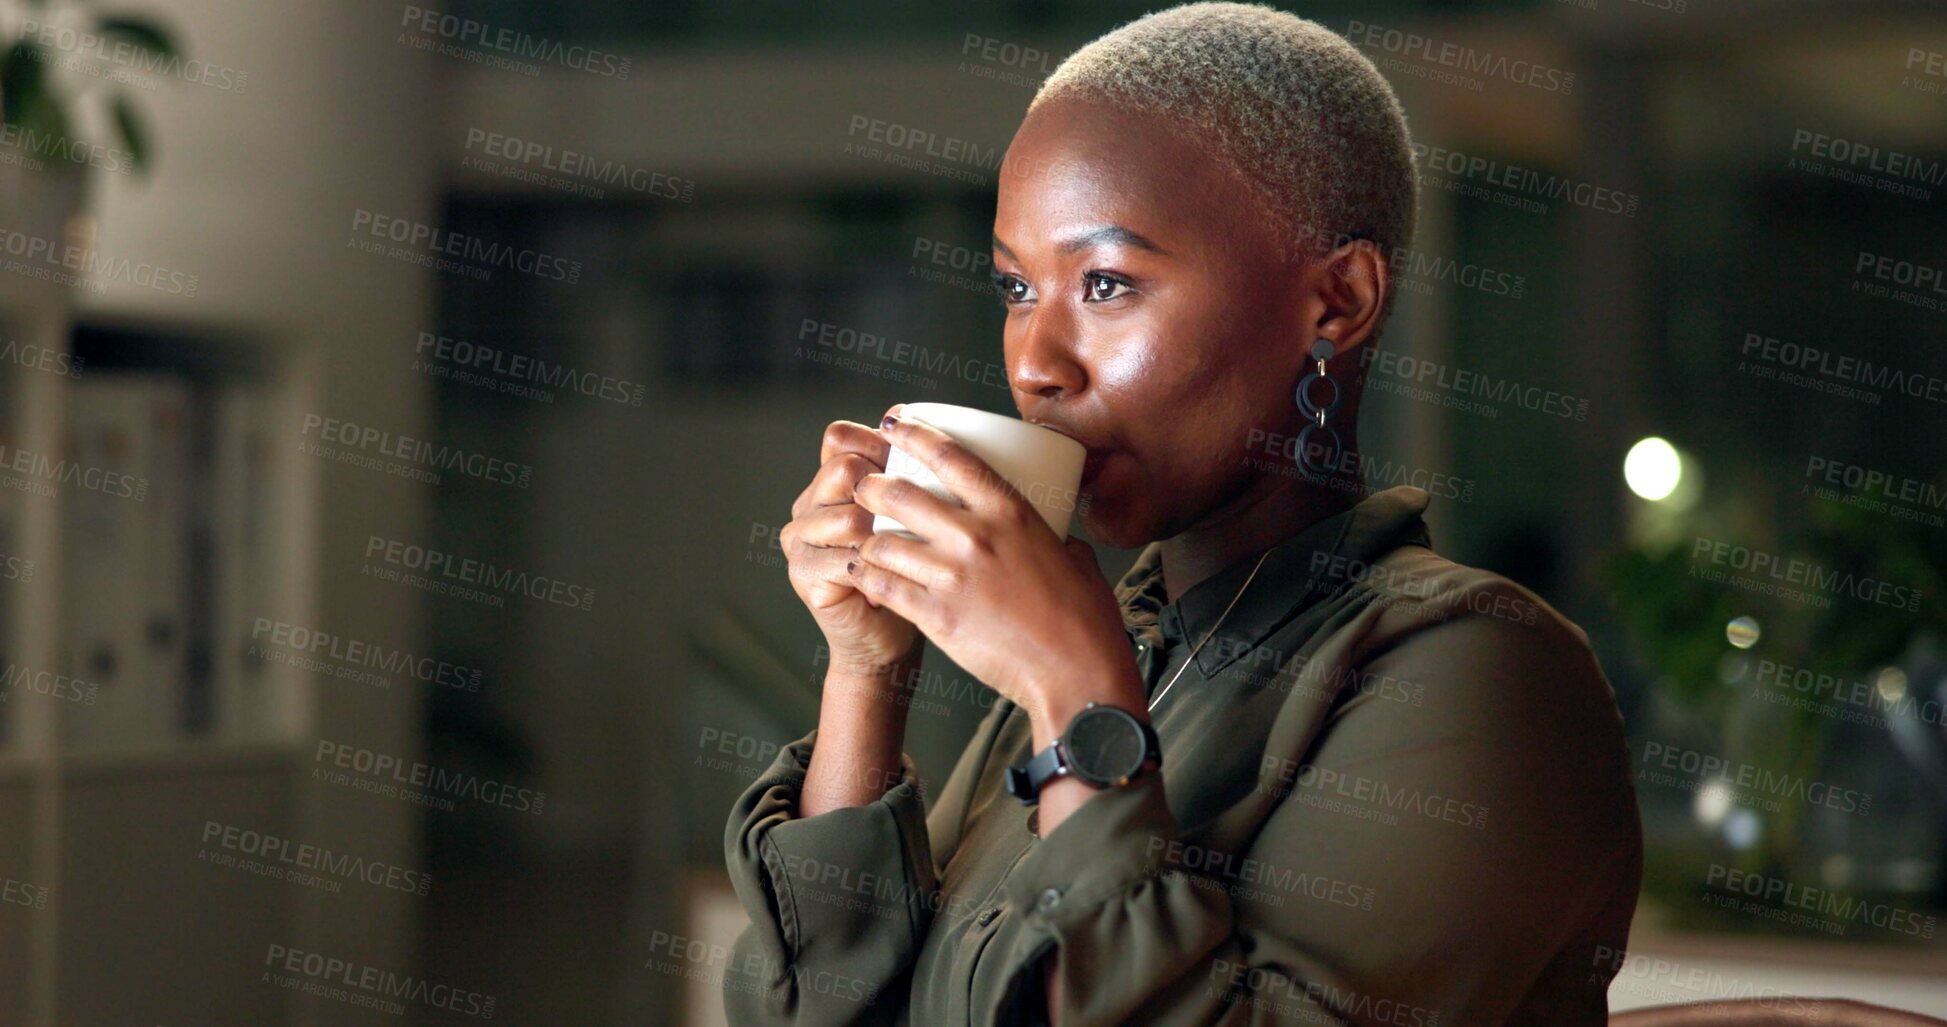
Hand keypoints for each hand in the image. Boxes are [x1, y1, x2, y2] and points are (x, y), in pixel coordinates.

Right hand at [780, 413, 921, 674]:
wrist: (892, 636)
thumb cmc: (912, 571)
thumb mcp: (914, 513)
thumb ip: (909, 471)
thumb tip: (907, 414)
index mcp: (831, 479)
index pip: (841, 437)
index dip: (880, 446)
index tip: (915, 468)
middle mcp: (808, 502)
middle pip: (844, 469)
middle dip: (887, 493)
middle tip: (913, 525)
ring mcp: (800, 537)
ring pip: (850, 515)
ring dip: (886, 537)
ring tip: (904, 558)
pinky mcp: (803, 572)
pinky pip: (846, 557)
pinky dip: (878, 570)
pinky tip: (893, 581)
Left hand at [848, 410, 1144, 737]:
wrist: (1077, 673)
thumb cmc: (1085, 621)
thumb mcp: (1076, 559)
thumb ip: (1056, 540)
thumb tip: (1058, 539)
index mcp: (1011, 513)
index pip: (950, 457)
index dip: (914, 435)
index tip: (894, 426)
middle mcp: (976, 537)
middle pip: (900, 494)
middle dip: (872, 486)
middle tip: (864, 487)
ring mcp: (952, 577)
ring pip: (882, 542)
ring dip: (865, 538)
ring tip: (861, 539)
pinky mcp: (936, 616)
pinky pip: (883, 587)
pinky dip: (866, 578)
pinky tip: (861, 574)